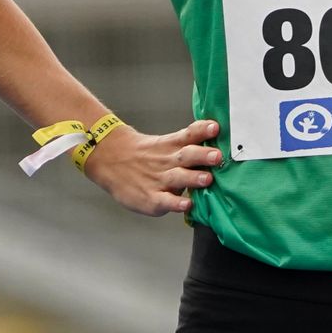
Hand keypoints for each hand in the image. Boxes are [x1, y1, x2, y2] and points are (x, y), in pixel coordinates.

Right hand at [82, 119, 223, 217]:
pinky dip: (176, 203)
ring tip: (207, 179)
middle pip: (187, 155)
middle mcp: (168, 161)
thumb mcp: (166, 143)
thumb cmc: (147, 155)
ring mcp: (159, 180)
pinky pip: (165, 201)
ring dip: (193, 178)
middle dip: (203, 156)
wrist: (110, 160)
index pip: (190, 134)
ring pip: (178, 178)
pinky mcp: (151, 198)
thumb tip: (221, 144)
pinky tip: (187, 204)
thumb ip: (190, 143)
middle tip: (218, 156)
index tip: (215, 128)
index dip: (203, 130)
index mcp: (172, 145)